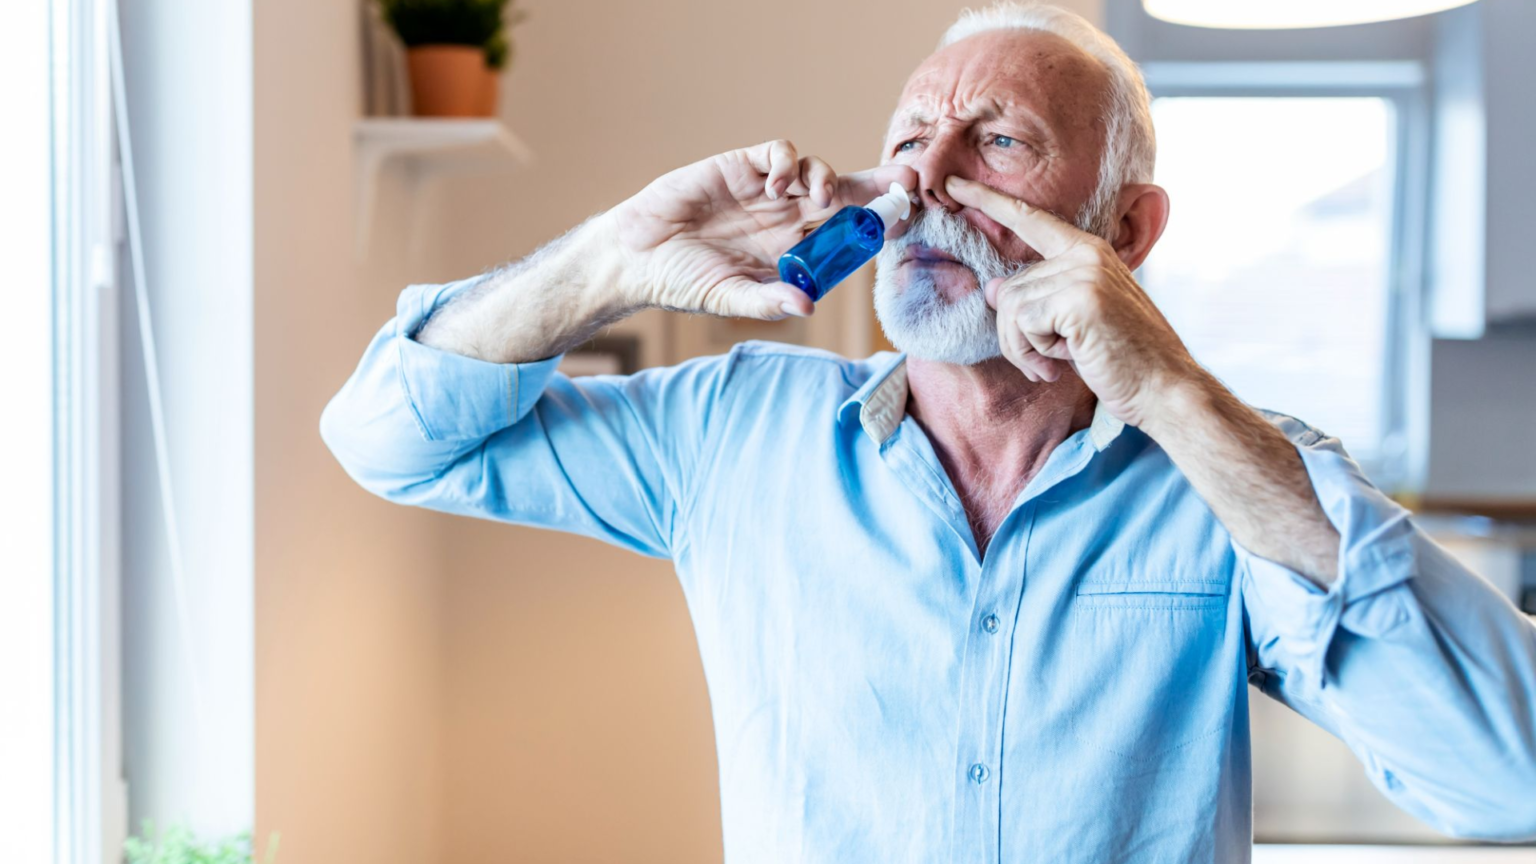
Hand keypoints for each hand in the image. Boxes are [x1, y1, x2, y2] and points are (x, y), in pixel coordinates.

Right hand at [609, 140, 916, 319]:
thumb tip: (809, 305)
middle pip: (844, 195)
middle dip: (877, 185)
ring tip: (819, 198)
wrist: (636, 256)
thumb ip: (767, 301)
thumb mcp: (729, 298)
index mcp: (791, 250)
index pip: (844, 234)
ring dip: (828, 178)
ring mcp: (765, 190)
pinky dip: (787, 163)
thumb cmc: (682, 282)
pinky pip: (779, 153)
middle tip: (907, 180)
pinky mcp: (740, 166)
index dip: (874, 225)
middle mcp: (785, 217)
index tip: (902, 222)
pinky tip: (775, 187)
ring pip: (816, 170)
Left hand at [943, 175, 1204, 428]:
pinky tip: (1072, 358)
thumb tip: (992, 287)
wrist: (1165, 388)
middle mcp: (1085, 254)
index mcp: (1088, 252)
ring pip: (1010, 308)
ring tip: (1064, 359)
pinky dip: (1037, 353)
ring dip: (1027, 348)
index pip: (1029, 220)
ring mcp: (1083, 273)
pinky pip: (1023, 325)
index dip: (988, 201)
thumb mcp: (1073, 322)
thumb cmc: (1123, 359)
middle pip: (1009, 289)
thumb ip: (1038, 299)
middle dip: (1018, 337)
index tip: (953, 185)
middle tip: (1054, 359)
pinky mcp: (1078, 298)